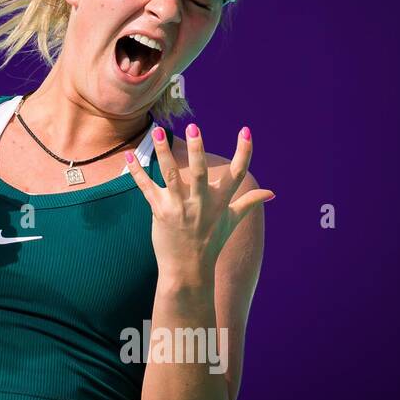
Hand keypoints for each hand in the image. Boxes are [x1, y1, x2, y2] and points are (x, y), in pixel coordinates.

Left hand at [124, 123, 273, 279]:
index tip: (246, 131)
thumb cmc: (211, 244)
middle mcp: (202, 204)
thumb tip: (271, 193)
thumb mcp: (232, 221)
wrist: (188, 271)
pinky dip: (137, 171)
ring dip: (164, 153)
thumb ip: (249, 202)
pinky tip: (128, 154)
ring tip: (159, 131)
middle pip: (201, 173)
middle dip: (197, 151)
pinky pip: (146, 188)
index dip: (244, 152)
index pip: (238, 174)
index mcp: (221, 202)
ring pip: (171, 176)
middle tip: (194, 127)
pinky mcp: (160, 212)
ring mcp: (180, 208)